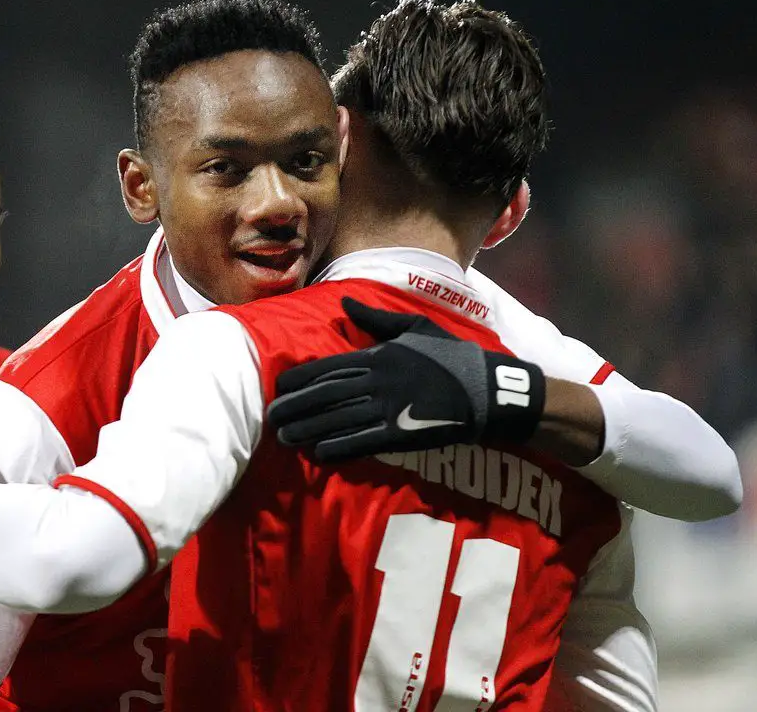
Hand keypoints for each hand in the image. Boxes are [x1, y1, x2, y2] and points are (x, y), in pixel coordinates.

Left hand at [267, 297, 544, 461]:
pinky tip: (318, 453)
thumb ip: (375, 319)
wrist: (485, 390)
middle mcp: (378, 381)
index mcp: (378, 355)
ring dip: (308, 430)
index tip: (278, 388)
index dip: (299, 380)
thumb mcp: (414, 327)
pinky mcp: (401, 434)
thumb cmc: (449, 355)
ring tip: (285, 437)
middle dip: (295, 407)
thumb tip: (345, 301)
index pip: (328, 367)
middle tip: (271, 416)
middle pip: (325, 396)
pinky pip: (362, 442)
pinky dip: (338, 448)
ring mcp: (389, 408)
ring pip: (338, 420)